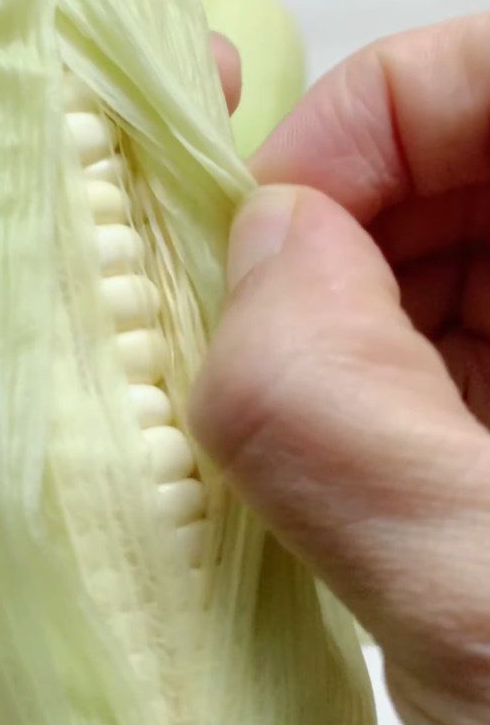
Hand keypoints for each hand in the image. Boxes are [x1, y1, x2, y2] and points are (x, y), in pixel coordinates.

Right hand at [192, 14, 489, 724]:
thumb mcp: (482, 601)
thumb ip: (335, 407)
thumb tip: (256, 251)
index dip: (360, 123)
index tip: (260, 226)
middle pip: (460, 155)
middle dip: (334, 229)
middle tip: (257, 329)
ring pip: (434, 252)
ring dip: (337, 314)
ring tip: (298, 408)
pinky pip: (434, 336)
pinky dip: (360, 373)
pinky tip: (342, 445)